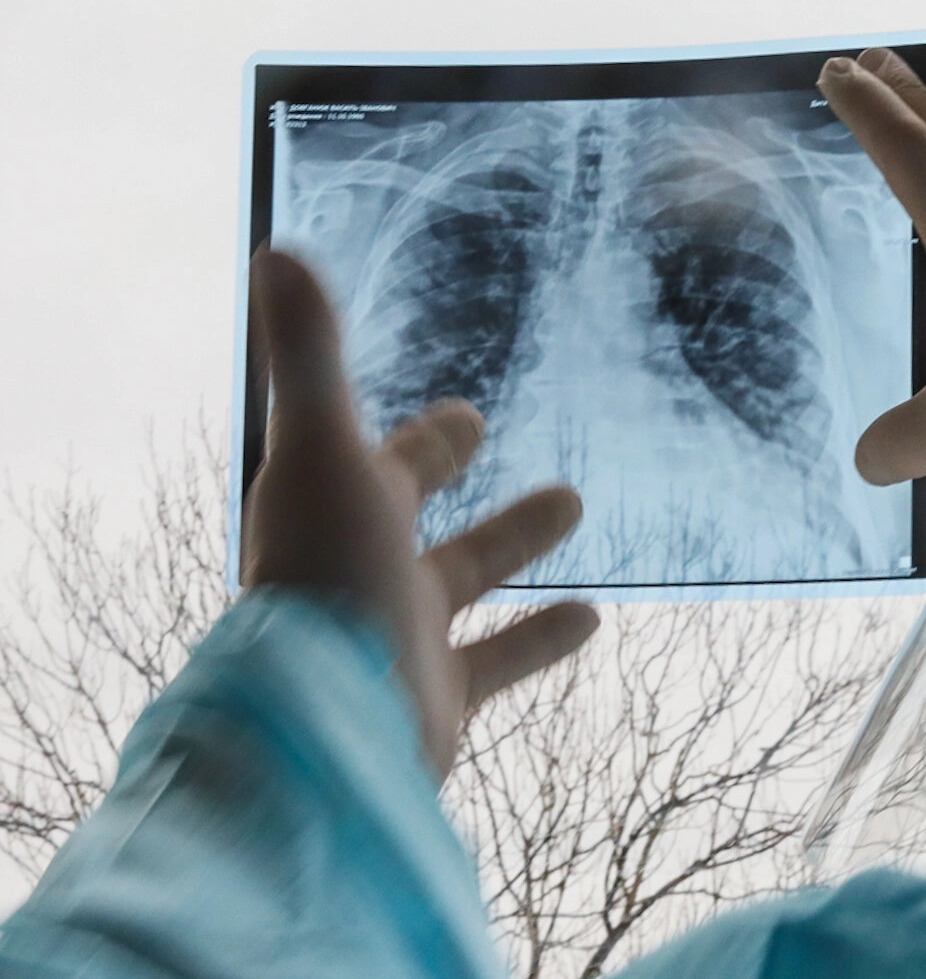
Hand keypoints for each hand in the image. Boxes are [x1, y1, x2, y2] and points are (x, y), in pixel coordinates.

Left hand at [242, 249, 598, 779]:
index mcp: (334, 508)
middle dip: (442, 464)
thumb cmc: (327, 583)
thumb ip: (310, 357)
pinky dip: (543, 637)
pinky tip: (595, 618)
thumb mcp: (324, 456)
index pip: (377, 453)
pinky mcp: (439, 695)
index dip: (413, 426)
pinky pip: (500, 657)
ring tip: (574, 498)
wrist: (329, 734)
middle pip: (409, 505)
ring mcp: (402, 633)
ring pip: (467, 577)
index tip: (455, 404)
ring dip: (516, 541)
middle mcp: (364, 568)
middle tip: (476, 421)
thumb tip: (277, 245)